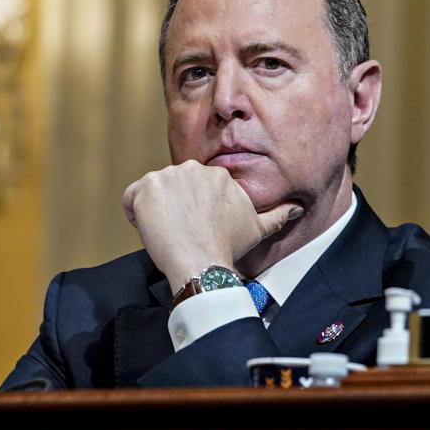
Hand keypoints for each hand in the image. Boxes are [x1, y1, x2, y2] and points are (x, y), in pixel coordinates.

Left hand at [122, 160, 302, 292]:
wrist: (201, 261)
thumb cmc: (228, 247)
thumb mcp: (257, 228)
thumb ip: (278, 214)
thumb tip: (298, 207)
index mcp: (217, 175)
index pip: (193, 188)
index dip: (191, 210)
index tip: (196, 228)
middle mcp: (193, 168)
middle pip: (173, 188)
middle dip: (174, 208)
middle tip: (182, 233)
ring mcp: (168, 176)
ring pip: (152, 193)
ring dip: (155, 212)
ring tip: (168, 233)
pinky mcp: (145, 187)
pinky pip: (131, 199)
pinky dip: (135, 215)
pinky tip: (149, 230)